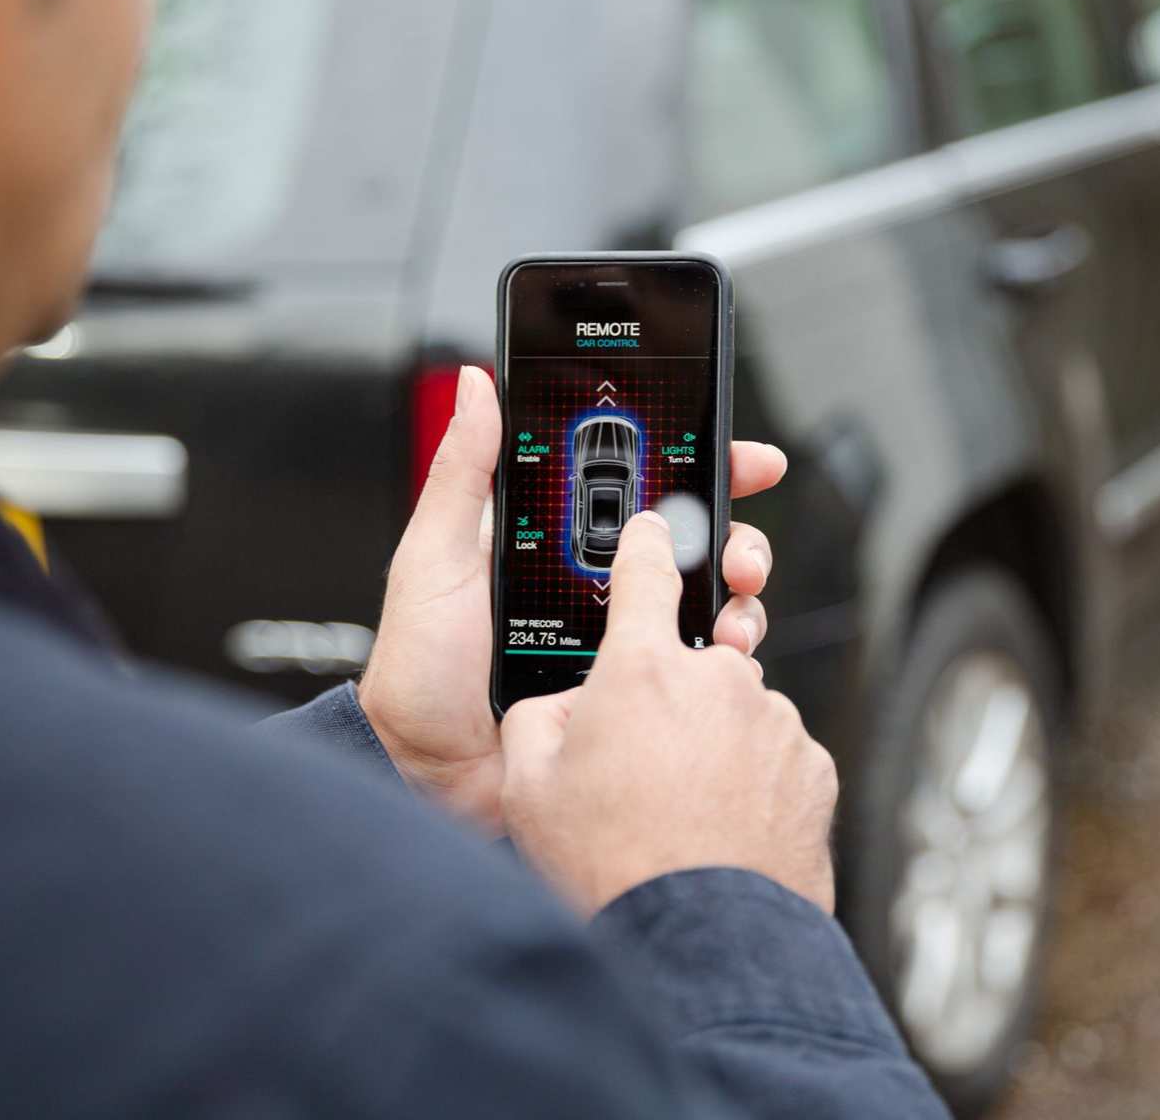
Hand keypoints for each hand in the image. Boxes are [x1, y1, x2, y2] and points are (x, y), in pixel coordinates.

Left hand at [358, 365, 787, 833]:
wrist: (423, 774)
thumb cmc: (417, 671)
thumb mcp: (435, 557)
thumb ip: (463, 472)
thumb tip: (475, 385)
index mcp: (554, 544)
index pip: (637, 490)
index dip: (696, 466)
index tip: (740, 453)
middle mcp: (595, 588)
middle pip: (689, 544)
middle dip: (734, 535)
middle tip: (742, 549)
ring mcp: (617, 643)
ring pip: (703, 602)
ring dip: (736, 594)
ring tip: (733, 605)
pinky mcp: (630, 695)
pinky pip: (693, 667)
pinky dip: (723, 655)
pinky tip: (723, 653)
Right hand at [501, 512, 837, 916]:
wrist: (697, 941)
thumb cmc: (613, 866)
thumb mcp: (529, 785)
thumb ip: (539, 718)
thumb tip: (562, 706)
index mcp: (643, 669)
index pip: (646, 571)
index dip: (646, 542)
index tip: (655, 527)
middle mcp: (717, 681)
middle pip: (690, 660)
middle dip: (667, 696)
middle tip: (640, 759)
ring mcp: (773, 723)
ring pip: (735, 710)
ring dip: (712, 739)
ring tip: (681, 806)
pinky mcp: (813, 766)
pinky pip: (775, 753)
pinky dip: (753, 776)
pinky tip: (722, 822)